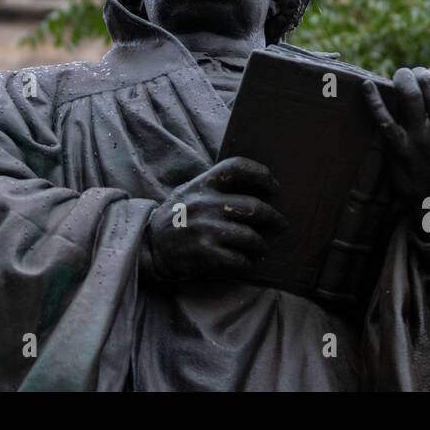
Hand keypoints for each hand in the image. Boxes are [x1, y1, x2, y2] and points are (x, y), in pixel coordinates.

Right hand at [144, 156, 288, 281]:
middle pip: (253, 206)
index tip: (275, 188)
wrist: (148, 248)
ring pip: (249, 236)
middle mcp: (204, 203)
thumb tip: (253, 188)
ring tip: (263, 248)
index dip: (262, 174)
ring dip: (261, 245)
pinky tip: (246, 262)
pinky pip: (238, 259)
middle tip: (281, 225)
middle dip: (274, 218)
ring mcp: (204, 228)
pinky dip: (246, 262)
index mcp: (202, 184)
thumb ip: (213, 187)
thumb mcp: (189, 193)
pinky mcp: (203, 252)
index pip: (237, 167)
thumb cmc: (175, 218)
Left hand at [362, 67, 429, 222]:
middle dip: (418, 72)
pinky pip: (384, 119)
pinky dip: (373, 100)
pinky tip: (367, 86)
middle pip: (428, 84)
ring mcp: (420, 138)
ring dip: (402, 78)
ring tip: (400, 76)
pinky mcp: (400, 149)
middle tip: (412, 74)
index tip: (429, 74)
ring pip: (409, 95)